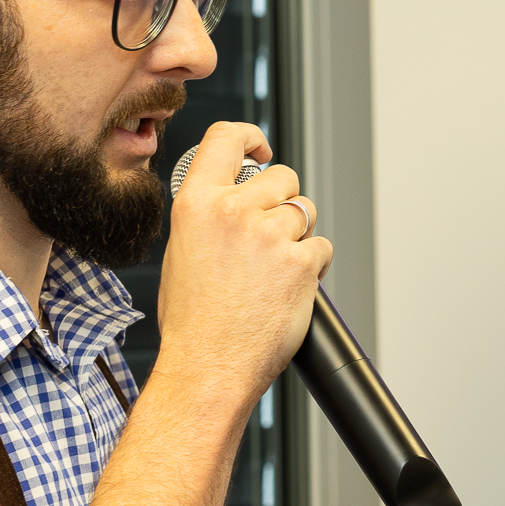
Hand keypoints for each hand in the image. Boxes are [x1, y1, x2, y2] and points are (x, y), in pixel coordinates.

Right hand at [155, 120, 331, 394]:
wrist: (207, 367)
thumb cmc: (192, 321)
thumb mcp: (182, 251)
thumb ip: (210, 216)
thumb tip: (239, 199)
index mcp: (196, 204)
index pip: (226, 138)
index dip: (251, 138)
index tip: (261, 151)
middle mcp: (232, 212)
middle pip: (282, 177)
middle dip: (284, 202)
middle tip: (271, 237)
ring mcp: (269, 235)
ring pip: (305, 212)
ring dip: (299, 235)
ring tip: (275, 270)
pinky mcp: (300, 262)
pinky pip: (321, 247)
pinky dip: (313, 266)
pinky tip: (289, 288)